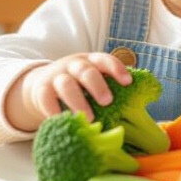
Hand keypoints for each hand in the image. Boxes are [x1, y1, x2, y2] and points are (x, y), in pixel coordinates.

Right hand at [8, 52, 132, 130]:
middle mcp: (73, 65)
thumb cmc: (78, 86)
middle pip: (85, 71)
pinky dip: (53, 110)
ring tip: (88, 118)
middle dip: (97, 85)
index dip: (116, 69)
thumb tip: (139, 108)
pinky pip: (45, 98)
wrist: (41, 84)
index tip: (128, 82)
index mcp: (90, 61)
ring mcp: (56, 76)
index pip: (104, 59)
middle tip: (107, 102)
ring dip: (77, 101)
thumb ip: (110, 89)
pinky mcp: (40, 90)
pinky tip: (64, 121)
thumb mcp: (92, 81)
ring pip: (66, 84)